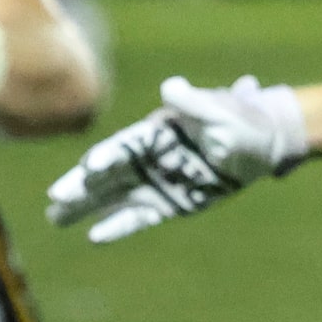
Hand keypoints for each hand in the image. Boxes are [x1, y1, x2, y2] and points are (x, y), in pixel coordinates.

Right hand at [45, 75, 307, 242]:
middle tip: (55, 198)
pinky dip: (120, 225)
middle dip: (83, 186)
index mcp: (158, 131)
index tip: (89, 168)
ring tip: (56, 217)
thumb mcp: (221, 111)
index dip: (107, 156)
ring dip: (88, 207)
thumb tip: (172, 86)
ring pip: (116, 196)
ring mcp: (159, 181)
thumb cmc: (243, 120)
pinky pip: (141, 216)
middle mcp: (151, 157)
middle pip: (110, 173)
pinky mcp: (172, 203)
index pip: (125, 145)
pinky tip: (95, 236)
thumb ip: (194, 104)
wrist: (266, 143)